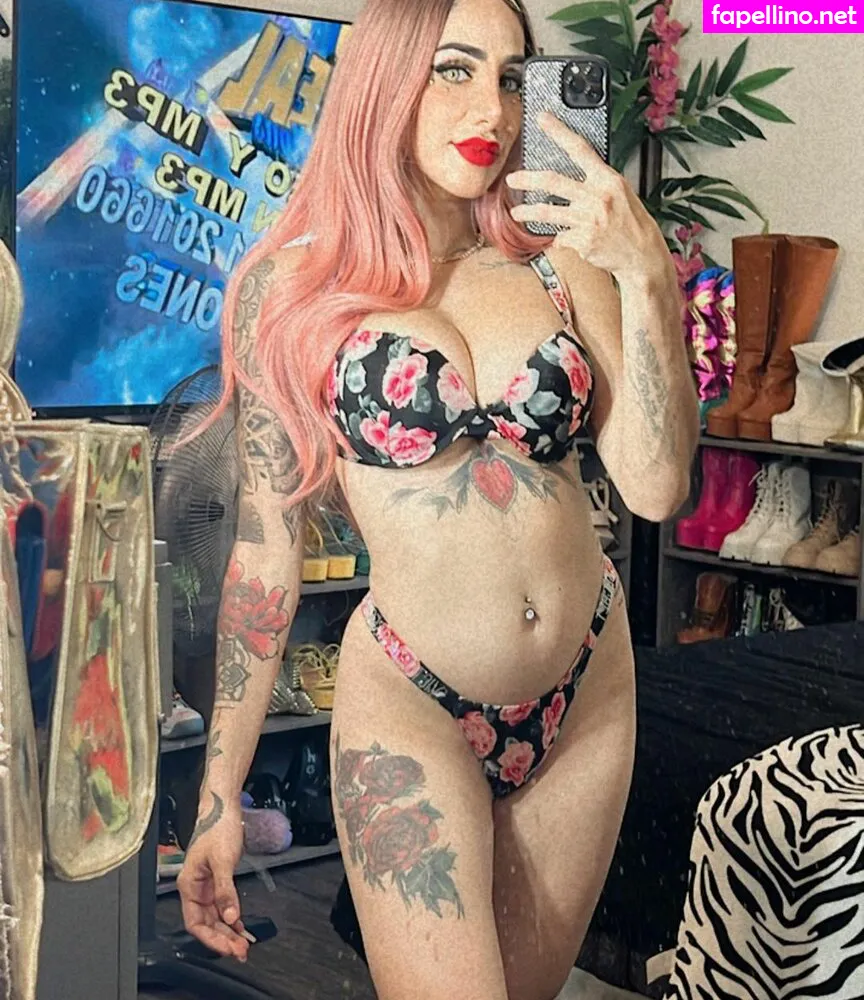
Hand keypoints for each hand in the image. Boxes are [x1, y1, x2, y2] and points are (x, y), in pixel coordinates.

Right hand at [176, 796, 249, 961]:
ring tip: (243, 944)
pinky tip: (241, 927)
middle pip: (206, 924)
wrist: (224, 807)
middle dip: (222, 939)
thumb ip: (225, 891)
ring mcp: (206, 885)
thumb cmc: (218, 827)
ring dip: (228, 931)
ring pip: (215, 917)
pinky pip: (222, 906)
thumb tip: (230, 916)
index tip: (228, 948)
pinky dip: (231, 917)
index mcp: (189, 885)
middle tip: (241, 951)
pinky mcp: (217, 880)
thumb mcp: (223, 860)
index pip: (195, 923)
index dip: (211, 939)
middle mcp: (196, 888)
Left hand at [506, 112, 670, 281]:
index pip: (579, 148)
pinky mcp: (582, 241)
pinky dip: (562, 238)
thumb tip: (573, 175)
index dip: (558, 132)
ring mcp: (588, 219)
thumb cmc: (631, 223)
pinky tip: (570, 239)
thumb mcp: (620, 193)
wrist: (642, 254)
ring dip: (529, 212)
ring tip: (517, 212)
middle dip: (527, 179)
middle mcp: (596, 196)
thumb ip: (596, 182)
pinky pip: (561, 237)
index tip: (542, 120)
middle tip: (512, 179)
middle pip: (553, 181)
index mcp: (607, 179)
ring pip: (548, 212)